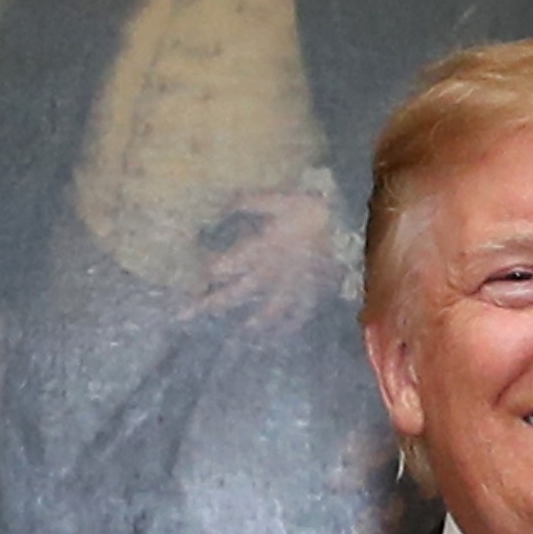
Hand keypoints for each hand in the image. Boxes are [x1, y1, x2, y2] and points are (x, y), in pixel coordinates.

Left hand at [195, 188, 347, 325]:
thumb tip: (224, 201)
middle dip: (210, 303)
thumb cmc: (311, 208)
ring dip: (250, 322)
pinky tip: (282, 334)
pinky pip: (299, 313)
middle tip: (184, 317)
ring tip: (240, 332)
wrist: (348, 223)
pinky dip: (290, 324)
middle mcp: (270, 273)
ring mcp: (291, 286)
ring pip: (266, 310)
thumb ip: (251, 202)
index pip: (224, 265)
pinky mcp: (311, 291)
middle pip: (235, 293)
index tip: (190, 273)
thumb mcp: (280, 199)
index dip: (206, 269)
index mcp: (260, 249)